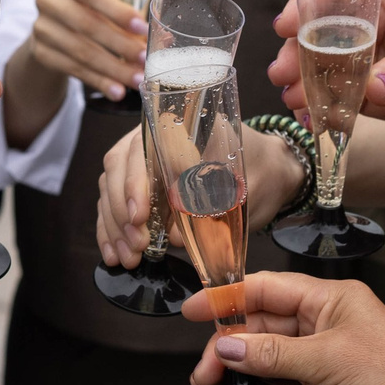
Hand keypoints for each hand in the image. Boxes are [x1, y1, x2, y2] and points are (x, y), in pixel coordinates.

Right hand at [26, 0, 147, 101]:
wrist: (54, 31)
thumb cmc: (89, 12)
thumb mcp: (106, 7)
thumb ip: (131, 20)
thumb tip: (163, 39)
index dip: (118, 12)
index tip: (142, 29)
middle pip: (87, 25)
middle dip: (120, 45)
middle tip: (144, 60)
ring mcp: (41, 27)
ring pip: (81, 51)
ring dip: (113, 69)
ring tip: (136, 80)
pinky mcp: (40, 52)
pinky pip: (73, 69)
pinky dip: (99, 81)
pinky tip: (116, 90)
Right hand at [93, 125, 304, 266]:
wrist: (274, 173)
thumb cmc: (264, 173)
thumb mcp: (249, 187)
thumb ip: (216, 207)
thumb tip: (175, 237)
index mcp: (184, 126)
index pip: (142, 146)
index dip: (134, 181)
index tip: (140, 216)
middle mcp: (156, 138)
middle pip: (118, 166)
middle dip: (121, 210)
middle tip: (137, 244)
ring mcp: (145, 162)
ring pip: (110, 187)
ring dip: (114, 225)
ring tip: (127, 258)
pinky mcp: (142, 186)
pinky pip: (114, 203)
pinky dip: (110, 230)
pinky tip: (113, 253)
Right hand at [266, 0, 384, 128]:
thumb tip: (372, 88)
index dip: (305, 3)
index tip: (286, 25)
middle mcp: (368, 24)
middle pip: (319, 31)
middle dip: (296, 53)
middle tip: (282, 74)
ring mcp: (365, 58)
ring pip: (321, 66)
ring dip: (303, 83)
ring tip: (293, 100)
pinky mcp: (367, 89)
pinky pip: (336, 97)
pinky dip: (321, 108)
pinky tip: (309, 118)